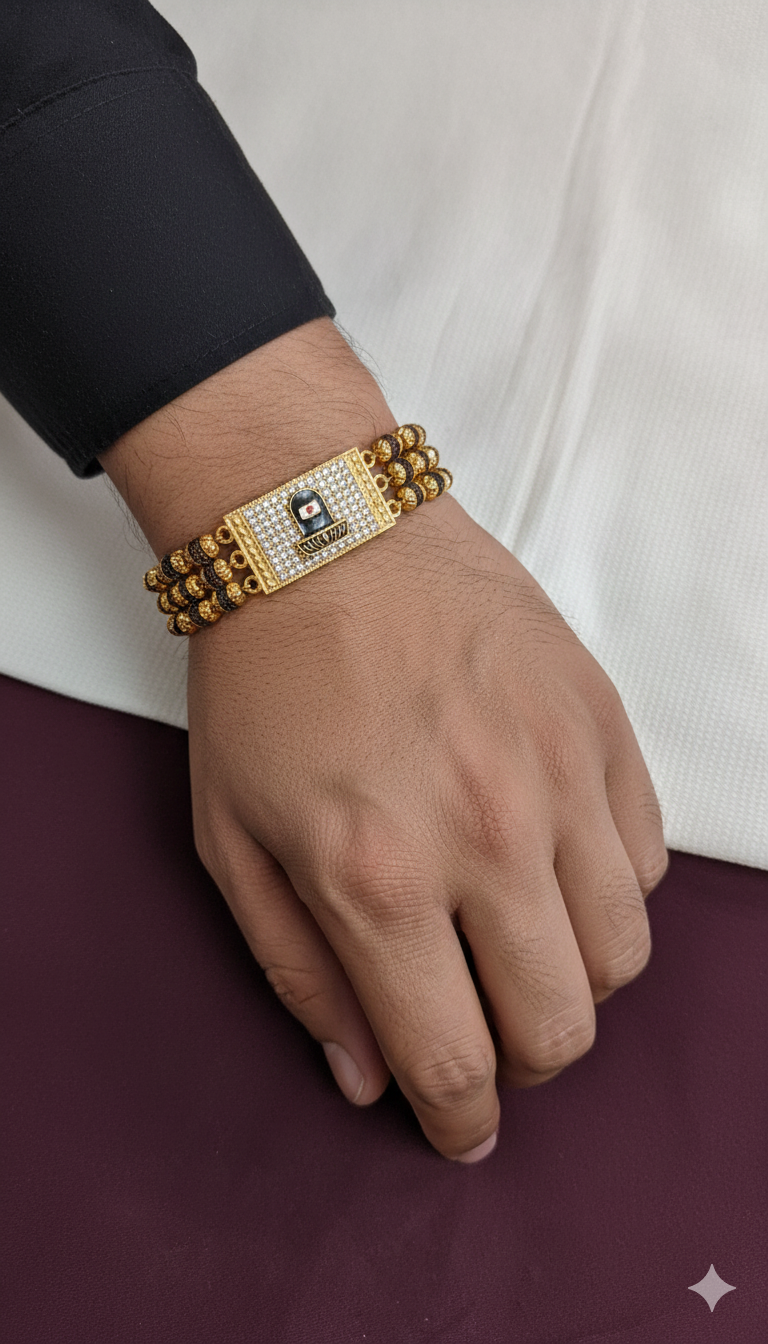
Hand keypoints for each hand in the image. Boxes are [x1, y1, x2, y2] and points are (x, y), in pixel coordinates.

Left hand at [102, 319, 667, 1161]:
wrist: (323, 534)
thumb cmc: (263, 682)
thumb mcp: (231, 838)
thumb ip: (299, 972)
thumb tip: (367, 1076)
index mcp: (380, 876)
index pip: (455, 1059)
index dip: (459, 1120)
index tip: (459, 1129)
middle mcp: (488, 836)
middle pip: (560, 1028)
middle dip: (519, 1061)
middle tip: (483, 1032)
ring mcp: (559, 775)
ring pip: (621, 954)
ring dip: (571, 979)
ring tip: (516, 943)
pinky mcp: (601, 722)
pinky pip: (646, 857)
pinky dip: (606, 888)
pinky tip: (550, 861)